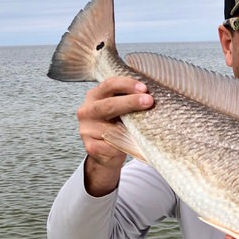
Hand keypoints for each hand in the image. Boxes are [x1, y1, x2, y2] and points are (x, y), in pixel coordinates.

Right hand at [76, 77, 153, 194]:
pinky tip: (133, 144)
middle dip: (131, 102)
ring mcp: (86, 129)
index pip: (109, 85)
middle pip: (109, 104)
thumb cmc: (117, 127)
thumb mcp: (120, 111)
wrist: (106, 154)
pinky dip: (125, 145)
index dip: (127, 85)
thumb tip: (152, 95)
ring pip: (111, 128)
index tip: (144, 88)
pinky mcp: (90, 147)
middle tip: (149, 101)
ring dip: (130, 129)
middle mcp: (87, 111)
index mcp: (94, 96)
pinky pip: (111, 145)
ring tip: (145, 128)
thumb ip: (128, 102)